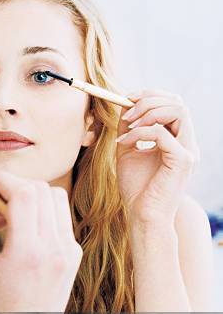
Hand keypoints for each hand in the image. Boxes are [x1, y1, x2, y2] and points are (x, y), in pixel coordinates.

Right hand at [0, 171, 82, 312]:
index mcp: (28, 253)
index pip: (22, 193)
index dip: (0, 179)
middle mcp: (55, 248)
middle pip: (40, 188)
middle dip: (13, 185)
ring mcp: (69, 250)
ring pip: (55, 197)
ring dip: (28, 196)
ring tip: (5, 217)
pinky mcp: (74, 253)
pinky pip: (60, 215)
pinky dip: (40, 211)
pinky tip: (21, 230)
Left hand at [116, 89, 199, 225]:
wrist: (142, 217)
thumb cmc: (136, 190)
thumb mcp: (128, 151)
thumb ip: (130, 129)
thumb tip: (124, 105)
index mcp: (178, 141)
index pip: (173, 104)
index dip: (151, 96)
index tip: (127, 98)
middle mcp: (187, 144)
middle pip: (178, 102)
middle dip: (148, 100)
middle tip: (126, 111)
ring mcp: (188, 152)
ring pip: (178, 110)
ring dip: (147, 112)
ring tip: (127, 125)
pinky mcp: (183, 161)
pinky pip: (163, 133)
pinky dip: (140, 133)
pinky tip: (125, 143)